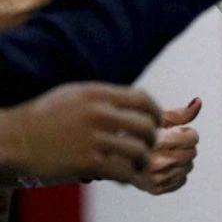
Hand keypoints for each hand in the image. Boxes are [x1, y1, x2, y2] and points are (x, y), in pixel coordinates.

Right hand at [4, 83, 161, 181]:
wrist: (11, 140)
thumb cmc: (42, 119)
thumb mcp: (74, 95)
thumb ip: (105, 97)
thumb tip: (136, 102)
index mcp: (98, 94)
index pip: (143, 100)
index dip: (155, 113)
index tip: (155, 123)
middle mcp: (99, 113)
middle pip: (146, 126)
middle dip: (151, 139)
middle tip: (146, 147)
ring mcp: (94, 138)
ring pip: (139, 151)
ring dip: (142, 161)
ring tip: (136, 165)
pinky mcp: (87, 162)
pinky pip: (123, 171)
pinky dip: (128, 176)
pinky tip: (122, 177)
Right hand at [130, 98, 200, 194]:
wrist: (110, 157)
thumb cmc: (135, 133)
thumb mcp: (154, 119)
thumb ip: (179, 113)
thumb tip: (199, 102)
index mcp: (156, 142)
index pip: (192, 139)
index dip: (189, 133)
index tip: (178, 131)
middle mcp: (154, 163)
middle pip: (192, 154)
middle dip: (186, 145)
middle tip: (172, 142)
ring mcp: (154, 179)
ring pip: (188, 168)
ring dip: (182, 159)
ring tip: (167, 153)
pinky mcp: (153, 189)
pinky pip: (181, 181)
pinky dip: (177, 173)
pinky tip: (165, 166)